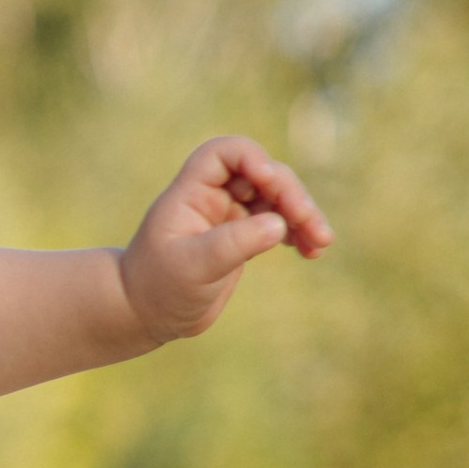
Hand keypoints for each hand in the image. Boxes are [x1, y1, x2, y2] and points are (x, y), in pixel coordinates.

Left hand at [118, 134, 330, 341]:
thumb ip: (233, 244)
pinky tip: (312, 251)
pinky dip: (297, 233)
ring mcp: (230, 216)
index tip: (269, 183)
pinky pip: (278, 224)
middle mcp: (212, 197)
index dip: (252, 159)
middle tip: (309, 224)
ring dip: (302, 215)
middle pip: (262, 174)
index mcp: (191, 192)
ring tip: (321, 243)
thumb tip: (279, 224)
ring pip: (277, 199)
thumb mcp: (193, 267)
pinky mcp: (243, 237)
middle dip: (290, 194)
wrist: (147, 314)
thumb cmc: (159, 287)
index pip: (224, 153)